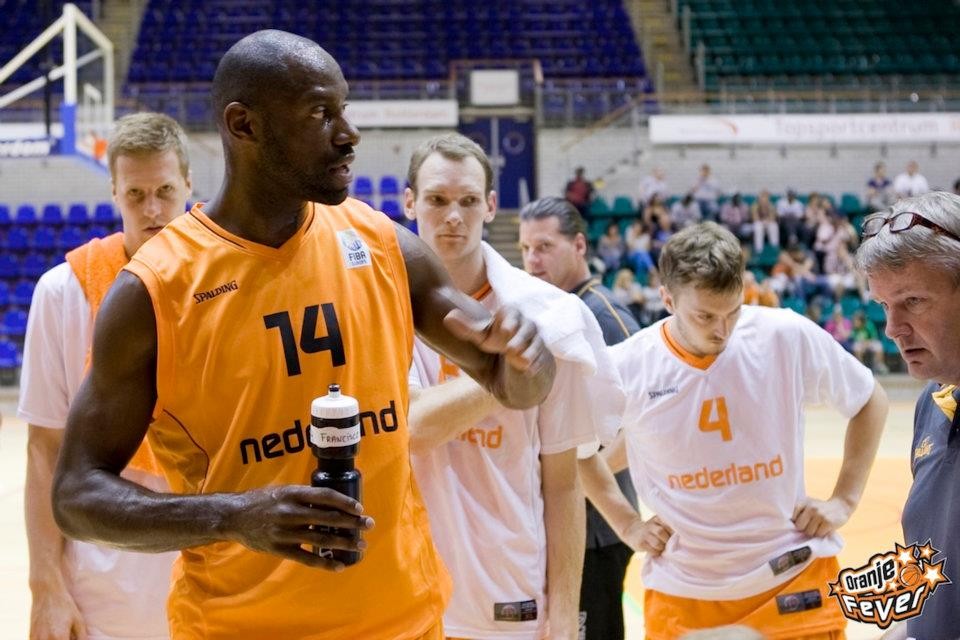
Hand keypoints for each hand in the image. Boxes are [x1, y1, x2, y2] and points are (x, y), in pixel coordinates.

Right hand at [30, 584, 86, 639]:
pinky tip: (51, 635)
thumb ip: (81, 636)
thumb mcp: (78, 620)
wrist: (47, 592)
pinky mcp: (31, 635)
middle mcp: (46, 639)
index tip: (72, 638)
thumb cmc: (65, 605)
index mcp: (59, 637)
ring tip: (59, 633)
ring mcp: (36, 638)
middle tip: (68, 634)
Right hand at [229, 485, 373, 570]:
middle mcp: (290, 511)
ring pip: (321, 538)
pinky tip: (339, 565)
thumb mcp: (283, 490)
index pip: (325, 496)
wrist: (233, 517)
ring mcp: (285, 531)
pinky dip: (324, 562)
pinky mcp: (279, 548)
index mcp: (293, 493)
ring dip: (343, 542)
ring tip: (360, 545)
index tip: (359, 508)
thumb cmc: (261, 501)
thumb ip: (304, 496)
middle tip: (369, 525)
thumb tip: (332, 501)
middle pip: (328, 518)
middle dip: (351, 522)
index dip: (345, 502)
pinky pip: (306, 558)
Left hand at [444, 306, 549, 374]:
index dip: (510, 320)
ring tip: (520, 361)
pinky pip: (542, 358)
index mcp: (511, 317)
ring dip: (529, 352)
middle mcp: (526, 327)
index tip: (505, 330)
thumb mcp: (482, 337)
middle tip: (510, 349)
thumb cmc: (499, 343)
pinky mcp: (542, 356)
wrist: (519, 360)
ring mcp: (536, 341)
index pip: (512, 313)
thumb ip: (467, 328)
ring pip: (536, 344)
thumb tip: (447, 317)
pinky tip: (528, 370)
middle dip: (520, 338)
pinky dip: (536, 364)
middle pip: (527, 328)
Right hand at [620, 515, 672, 555]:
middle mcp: (650, 524)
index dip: (674, 533)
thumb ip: (669, 529)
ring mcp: (644, 534)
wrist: (633, 532)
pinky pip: (652, 551)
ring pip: (657, 543)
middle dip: (667, 541)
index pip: (668, 524)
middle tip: (669, 544)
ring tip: (662, 548)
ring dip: (662, 548)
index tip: (677, 537)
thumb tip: (680, 541)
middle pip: (661, 532)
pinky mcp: (640, 543)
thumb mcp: (659, 524)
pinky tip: (656, 551)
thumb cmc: (653, 531)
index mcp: (657, 518)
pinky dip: (656, 552)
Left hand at [792, 496, 851, 537]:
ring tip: (818, 526)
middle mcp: (811, 508)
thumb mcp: (809, 504)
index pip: (791, 516)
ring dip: (813, 532)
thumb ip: (799, 511)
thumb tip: (788, 526)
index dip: (795, 522)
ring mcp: (820, 515)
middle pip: (799, 526)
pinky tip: (825, 528)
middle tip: (811, 526)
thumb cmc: (821, 508)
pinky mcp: (828, 522)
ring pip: (809, 532)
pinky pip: (819, 534)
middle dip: (804, 529)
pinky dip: (821, 534)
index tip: (800, 523)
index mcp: (803, 502)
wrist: (841, 506)